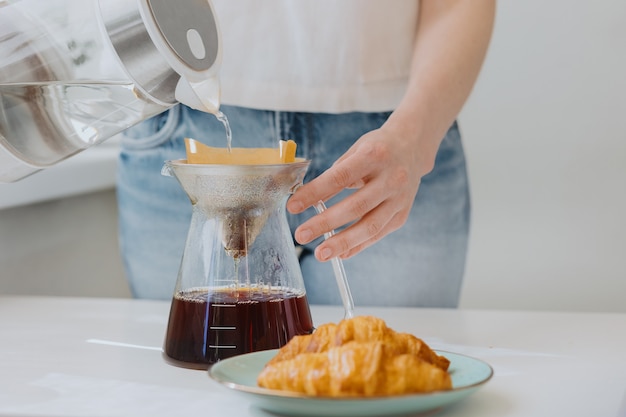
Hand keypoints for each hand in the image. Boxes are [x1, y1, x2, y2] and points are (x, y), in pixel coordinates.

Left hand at [286, 122, 437, 261]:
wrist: (412, 148)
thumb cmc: (377, 149)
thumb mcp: (355, 151)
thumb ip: (335, 174)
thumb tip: (308, 200)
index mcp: (374, 156)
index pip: (340, 178)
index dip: (315, 193)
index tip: (293, 206)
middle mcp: (391, 178)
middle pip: (356, 206)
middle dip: (325, 223)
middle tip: (301, 235)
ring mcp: (399, 199)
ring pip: (370, 226)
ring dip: (342, 243)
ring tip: (320, 253)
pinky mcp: (402, 215)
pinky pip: (377, 235)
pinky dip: (357, 246)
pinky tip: (340, 253)